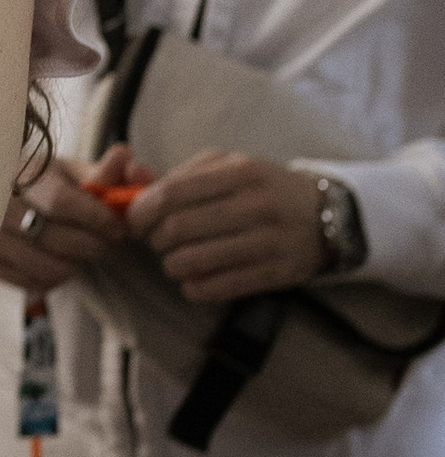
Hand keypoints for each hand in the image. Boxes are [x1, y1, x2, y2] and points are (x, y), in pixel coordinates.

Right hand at [0, 146, 143, 293]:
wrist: (0, 198)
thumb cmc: (42, 183)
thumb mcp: (70, 170)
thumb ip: (101, 169)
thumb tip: (124, 154)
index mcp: (19, 174)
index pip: (60, 202)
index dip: (95, 219)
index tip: (117, 227)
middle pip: (56, 239)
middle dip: (94, 245)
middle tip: (109, 242)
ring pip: (48, 267)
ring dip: (78, 264)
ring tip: (86, 250)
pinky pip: (35, 283)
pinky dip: (58, 277)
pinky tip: (62, 260)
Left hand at [125, 151, 327, 304]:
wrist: (325, 216)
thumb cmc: (261, 189)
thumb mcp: (228, 168)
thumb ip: (179, 174)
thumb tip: (130, 177)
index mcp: (241, 171)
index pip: (172, 193)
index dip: (142, 210)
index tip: (135, 220)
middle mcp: (257, 205)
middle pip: (178, 228)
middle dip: (155, 239)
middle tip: (156, 241)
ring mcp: (270, 241)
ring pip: (194, 261)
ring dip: (171, 265)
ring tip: (174, 261)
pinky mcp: (277, 273)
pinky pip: (218, 288)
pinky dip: (194, 287)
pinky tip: (194, 280)